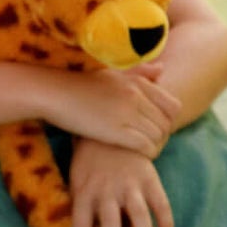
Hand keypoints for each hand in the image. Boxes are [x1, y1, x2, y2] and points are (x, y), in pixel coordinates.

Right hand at [47, 67, 180, 157]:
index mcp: (137, 82)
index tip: (155, 129)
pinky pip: (146, 146)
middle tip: (149, 144)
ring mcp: (127, 112)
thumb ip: (140, 72)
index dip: (168, 121)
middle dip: (161, 137)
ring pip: (158, 136)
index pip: (173, 106)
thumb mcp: (112, 73)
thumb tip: (162, 69)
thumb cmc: (79, 83)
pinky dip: (146, 154)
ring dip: (154, 147)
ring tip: (142, 152)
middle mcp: (136, 95)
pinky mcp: (116, 130)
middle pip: (166, 123)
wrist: (53, 92)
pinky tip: (136, 157)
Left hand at [69, 139, 175, 226]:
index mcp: (84, 192)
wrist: (112, 129)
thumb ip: (82, 207)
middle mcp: (106, 190)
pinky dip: (167, 224)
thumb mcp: (77, 181)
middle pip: (109, 224)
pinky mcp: (149, 178)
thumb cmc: (90, 162)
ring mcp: (130, 184)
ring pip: (138, 216)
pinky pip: (161, 204)